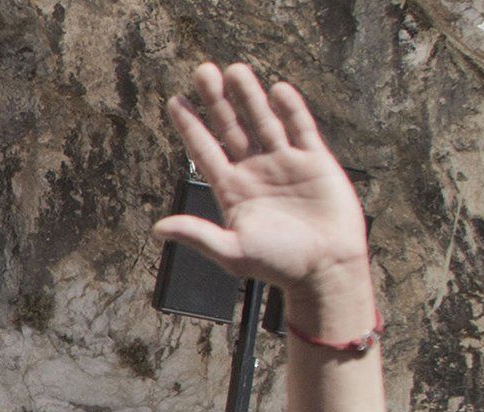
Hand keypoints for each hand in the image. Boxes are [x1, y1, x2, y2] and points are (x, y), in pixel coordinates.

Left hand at [153, 65, 370, 315]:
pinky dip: (290, 109)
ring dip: (249, 96)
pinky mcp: (315, 161)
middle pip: (231, 128)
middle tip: (202, 71)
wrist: (325, 269)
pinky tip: (277, 90)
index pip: (205, 151)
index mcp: (232, 191)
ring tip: (235, 70)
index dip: (191, 126)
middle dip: (217, 101)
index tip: (176, 100)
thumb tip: (158, 228)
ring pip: (263, 121)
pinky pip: (300, 128)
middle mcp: (255, 172)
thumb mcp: (232, 252)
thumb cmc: (278, 266)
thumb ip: (197, 235)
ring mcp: (285, 163)